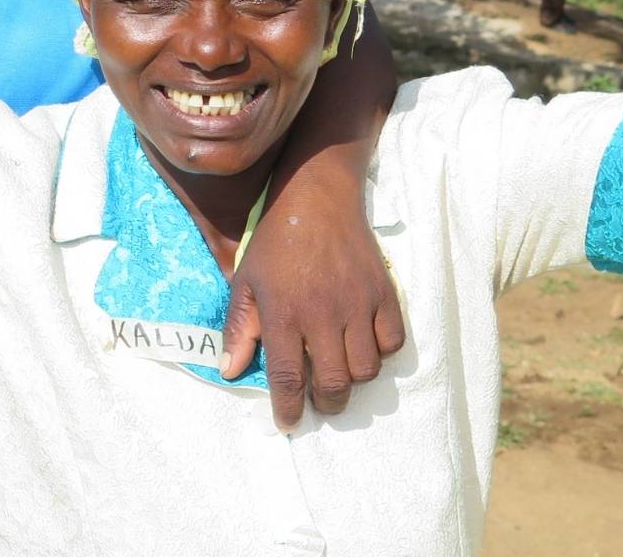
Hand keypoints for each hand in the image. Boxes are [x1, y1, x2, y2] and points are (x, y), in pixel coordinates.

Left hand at [222, 195, 405, 431]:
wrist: (316, 199)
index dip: (289, 408)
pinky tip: (362, 344)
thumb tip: (229, 371)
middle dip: (326, 403)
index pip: (288, 377)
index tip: (288, 424)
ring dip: (352, 380)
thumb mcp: (245, 281)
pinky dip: (380, 353)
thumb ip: (239, 329)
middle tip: (319, 401)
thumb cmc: (275, 243)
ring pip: (365, 369)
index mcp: (283, 312)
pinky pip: (392, 342)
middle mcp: (322, 313)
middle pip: (334, 383)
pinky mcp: (383, 293)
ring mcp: (357, 304)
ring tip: (338, 370)